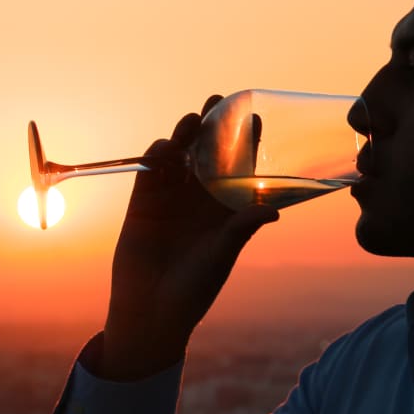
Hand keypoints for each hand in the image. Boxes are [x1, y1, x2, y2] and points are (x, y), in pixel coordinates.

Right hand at [99, 95, 279, 379]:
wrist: (151, 311)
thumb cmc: (194, 289)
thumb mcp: (221, 256)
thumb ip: (240, 230)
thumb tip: (271, 211)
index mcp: (225, 211)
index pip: (238, 170)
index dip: (246, 144)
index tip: (255, 118)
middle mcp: (199, 201)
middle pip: (207, 156)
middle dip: (212, 129)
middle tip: (218, 102)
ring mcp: (170, 201)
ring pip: (178, 159)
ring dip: (184, 138)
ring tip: (192, 121)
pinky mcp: (142, 205)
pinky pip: (150, 174)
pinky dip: (156, 158)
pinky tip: (165, 148)